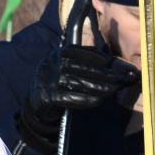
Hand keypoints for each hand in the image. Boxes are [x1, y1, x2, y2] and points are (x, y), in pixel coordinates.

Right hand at [16, 42, 138, 153]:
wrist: (37, 102)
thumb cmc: (58, 82)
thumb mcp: (65, 66)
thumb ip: (81, 61)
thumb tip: (108, 61)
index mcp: (56, 54)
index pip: (76, 51)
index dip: (93, 55)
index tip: (108, 61)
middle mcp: (51, 65)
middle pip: (80, 68)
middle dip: (101, 73)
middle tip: (117, 78)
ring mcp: (48, 81)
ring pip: (76, 83)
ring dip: (97, 87)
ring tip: (111, 90)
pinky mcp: (48, 97)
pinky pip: (69, 98)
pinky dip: (85, 100)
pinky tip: (97, 101)